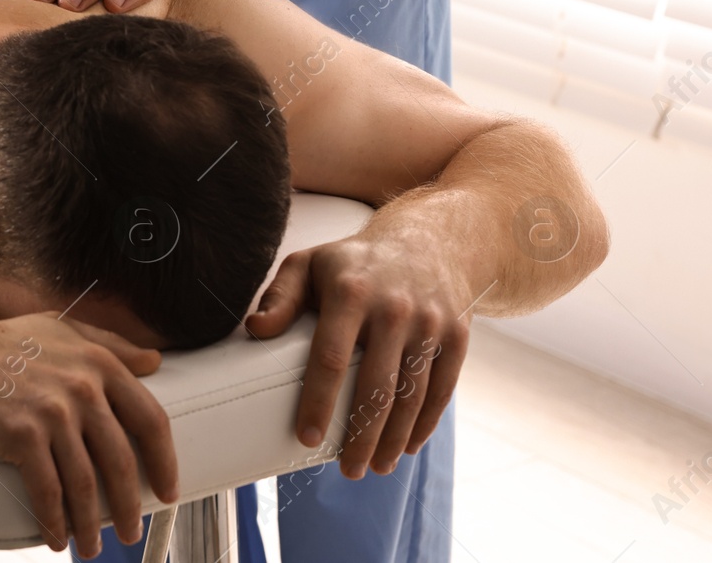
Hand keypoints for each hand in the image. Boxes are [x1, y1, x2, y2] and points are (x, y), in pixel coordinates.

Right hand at [0, 313, 178, 557]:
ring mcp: (52, 411)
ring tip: (94, 547)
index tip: (168, 488)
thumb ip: (110, 344)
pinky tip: (58, 537)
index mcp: (98, 362)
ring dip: (93, 524)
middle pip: (122, 460)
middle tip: (133, 531)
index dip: (165, 461)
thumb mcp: (61, 330)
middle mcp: (82, 386)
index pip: (151, 419)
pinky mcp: (21, 435)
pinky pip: (48, 490)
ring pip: (86, 483)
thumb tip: (154, 361)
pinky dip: (56, 521)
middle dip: (130, 505)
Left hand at [244, 225, 473, 478]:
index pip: (331, 357)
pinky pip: (441, 390)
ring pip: (411, 396)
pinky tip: (406, 446)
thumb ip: (279, 297)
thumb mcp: (309, 266)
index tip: (307, 437)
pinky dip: (424, 424)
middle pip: (376, 387)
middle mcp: (394, 308)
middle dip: (361, 436)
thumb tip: (255, 330)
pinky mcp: (456, 336)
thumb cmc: (355, 263)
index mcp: (351, 292)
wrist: (429, 242)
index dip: (318, 401)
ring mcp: (430, 324)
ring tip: (374, 466)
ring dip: (393, 439)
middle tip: (347, 470)